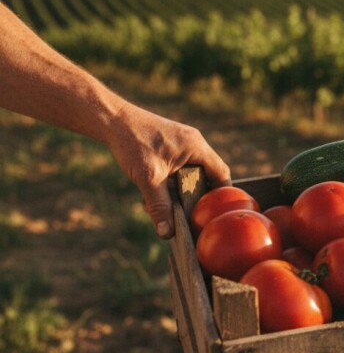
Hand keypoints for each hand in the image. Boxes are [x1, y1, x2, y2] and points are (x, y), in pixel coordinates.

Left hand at [106, 102, 230, 238]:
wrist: (112, 120)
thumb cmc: (132, 142)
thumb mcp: (148, 178)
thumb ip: (159, 205)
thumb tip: (167, 233)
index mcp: (196, 147)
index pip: (221, 173)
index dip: (222, 194)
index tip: (216, 213)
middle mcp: (194, 143)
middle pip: (207, 175)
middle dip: (196, 196)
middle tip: (187, 213)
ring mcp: (183, 143)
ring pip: (191, 173)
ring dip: (179, 190)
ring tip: (164, 204)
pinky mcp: (171, 145)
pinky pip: (180, 167)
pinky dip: (170, 182)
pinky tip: (153, 192)